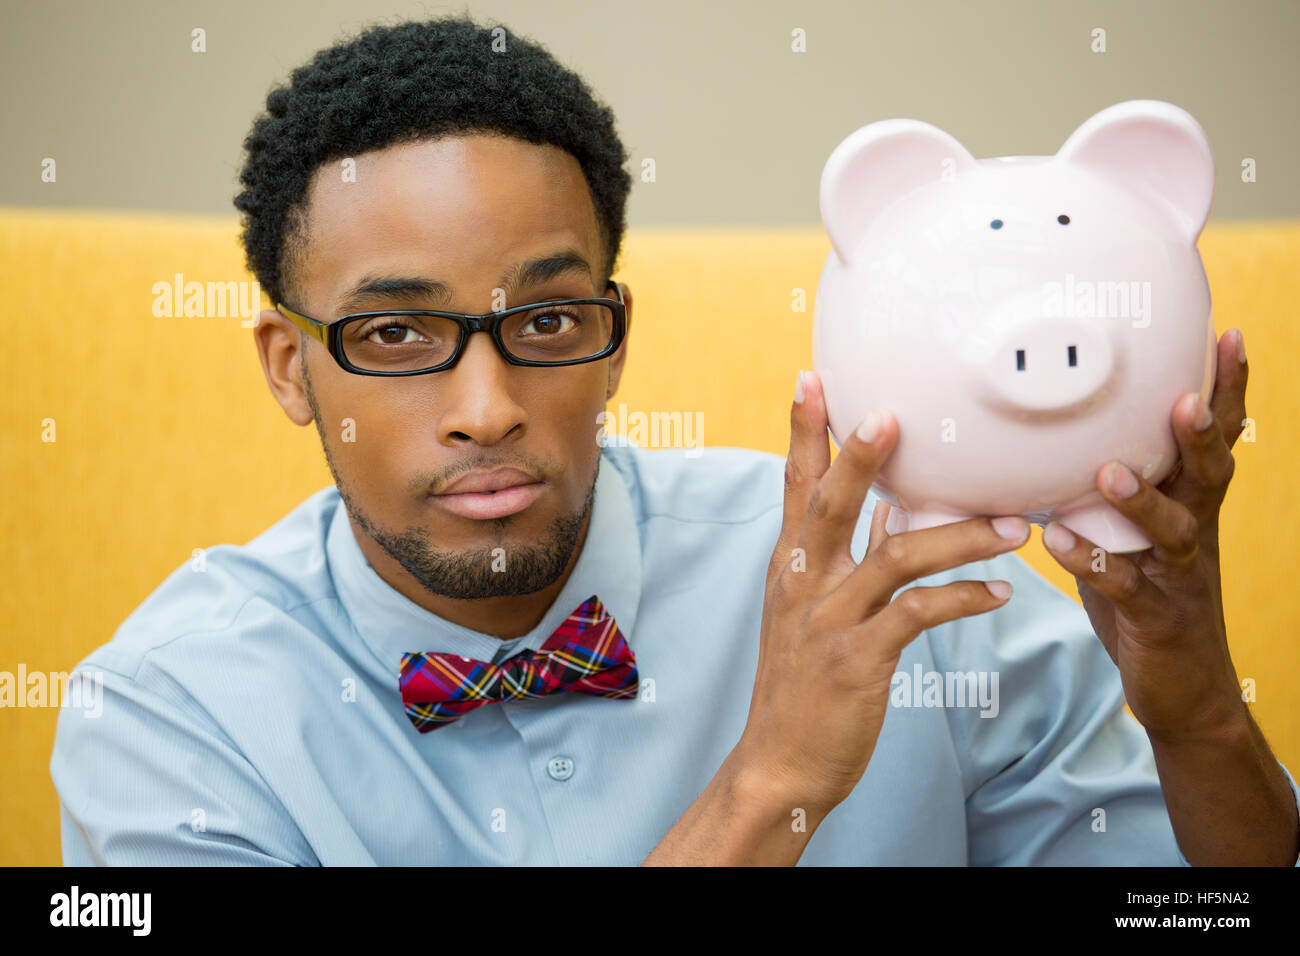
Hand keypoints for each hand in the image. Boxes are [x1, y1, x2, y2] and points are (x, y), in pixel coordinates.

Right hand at [735, 369, 1032, 815]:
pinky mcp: (858, 662)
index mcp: (792, 565)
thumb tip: (888, 509)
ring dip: (959, 537)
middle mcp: (805, 583)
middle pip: (829, 505)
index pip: (795, 486)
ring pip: (895, 559)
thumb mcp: (813, 612)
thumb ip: (850, 558)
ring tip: (1014, 525)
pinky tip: (1000, 593)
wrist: (780, 763)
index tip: (813, 379)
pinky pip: (919, 617)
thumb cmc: (804, 684)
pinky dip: (963, 599)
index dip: (803, 432)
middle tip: (893, 414)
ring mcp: (829, 622)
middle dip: (860, 457)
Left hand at [1041, 328, 1250, 744]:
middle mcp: (1196, 534)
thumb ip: (1108, 490)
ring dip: (1142, 500)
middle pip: (1210, 474)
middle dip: (1201, 432)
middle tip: (1186, 394)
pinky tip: (1056, 542)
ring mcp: (1180, 578)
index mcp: (1192, 506)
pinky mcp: (1156, 618)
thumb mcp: (1134, 534)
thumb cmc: (1148, 597)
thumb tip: (1057, 439)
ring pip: (1174, 531)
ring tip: (1108, 471)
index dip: (1226, 390)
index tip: (1225, 336)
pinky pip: (1124, 587)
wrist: (1185, 690)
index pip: (1216, 440)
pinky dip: (1091, 564)